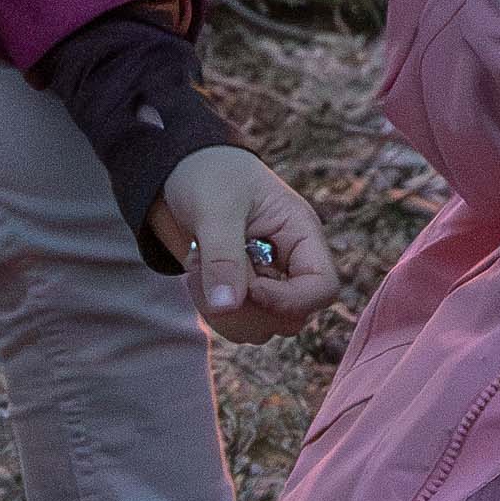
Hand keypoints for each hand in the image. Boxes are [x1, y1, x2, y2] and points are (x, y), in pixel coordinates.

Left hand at [151, 146, 341, 338]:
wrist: (176, 172)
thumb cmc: (209, 174)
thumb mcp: (216, 207)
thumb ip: (223, 256)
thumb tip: (227, 307)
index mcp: (300, 234)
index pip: (322, 287)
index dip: (291, 300)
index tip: (252, 288)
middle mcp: (289, 264)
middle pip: (292, 317)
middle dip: (249, 308)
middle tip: (211, 270)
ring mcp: (264, 281)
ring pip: (262, 328)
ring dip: (225, 310)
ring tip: (199, 267)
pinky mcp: (238, 292)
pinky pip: (235, 324)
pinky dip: (211, 309)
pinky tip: (195, 274)